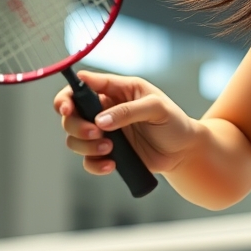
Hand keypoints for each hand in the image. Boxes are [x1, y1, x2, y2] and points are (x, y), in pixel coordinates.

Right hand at [54, 70, 196, 176]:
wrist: (184, 151)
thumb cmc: (174, 122)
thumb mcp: (157, 109)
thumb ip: (129, 111)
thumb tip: (100, 121)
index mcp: (117, 90)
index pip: (82, 85)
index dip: (68, 95)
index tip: (66, 108)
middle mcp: (105, 109)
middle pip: (71, 114)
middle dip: (76, 125)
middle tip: (96, 133)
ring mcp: (104, 132)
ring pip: (74, 138)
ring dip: (85, 145)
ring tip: (110, 149)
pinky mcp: (108, 153)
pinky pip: (88, 160)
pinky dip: (94, 164)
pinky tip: (111, 165)